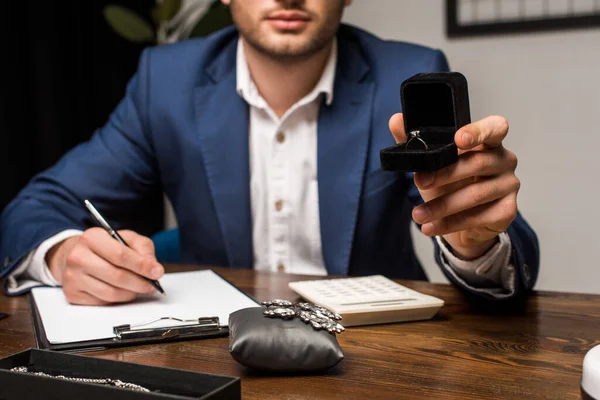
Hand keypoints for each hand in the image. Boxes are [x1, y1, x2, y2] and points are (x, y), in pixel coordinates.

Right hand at [46, 228, 164, 304]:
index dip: (142, 266)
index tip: (158, 272)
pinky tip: (122, 291)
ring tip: (139, 288)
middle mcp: (78, 257)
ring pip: (111, 293)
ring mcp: (72, 277)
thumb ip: (143, 249)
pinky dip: (118, 299)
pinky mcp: (72, 294)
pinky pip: (103, 302)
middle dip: (140, 283)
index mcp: (92, 238)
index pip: (120, 255)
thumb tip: (154, 269)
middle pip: (117, 276)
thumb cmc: (106, 247)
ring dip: (131, 293)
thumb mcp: (126, 238)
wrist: (75, 255)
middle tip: (152, 285)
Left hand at [389, 113, 519, 259]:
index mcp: (488, 141)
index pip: (494, 128)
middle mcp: (504, 160)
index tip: (458, 139)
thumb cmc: (449, 184)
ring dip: (442, 206)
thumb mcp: (430, 163)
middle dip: (445, 174)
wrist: (462, 223)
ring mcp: (509, 185)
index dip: (478, 132)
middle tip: (419, 182)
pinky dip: (450, 223)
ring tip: (418, 214)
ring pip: (475, 194)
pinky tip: (431, 227)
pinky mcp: (507, 210)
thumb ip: (415, 141)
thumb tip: (396, 120)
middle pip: (477, 163)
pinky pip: (478, 217)